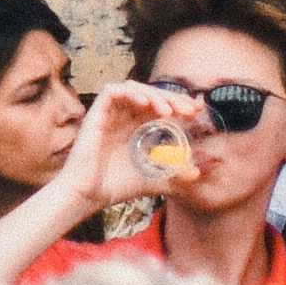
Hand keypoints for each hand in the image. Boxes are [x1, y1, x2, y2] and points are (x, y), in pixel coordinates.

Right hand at [64, 78, 191, 216]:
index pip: (160, 106)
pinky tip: (145, 104)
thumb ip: (174, 176)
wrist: (88, 196)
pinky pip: (111, 91)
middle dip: (172, 98)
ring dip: (153, 95)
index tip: (197, 110)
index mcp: (136, 127)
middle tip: (189, 109)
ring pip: (133, 88)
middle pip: (150, 94)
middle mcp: (124, 117)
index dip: (178, 104)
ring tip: (168, 110)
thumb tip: (196, 173)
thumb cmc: (116, 186)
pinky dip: (130, 93)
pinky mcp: (96, 113)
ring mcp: (110, 114)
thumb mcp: (153, 179)